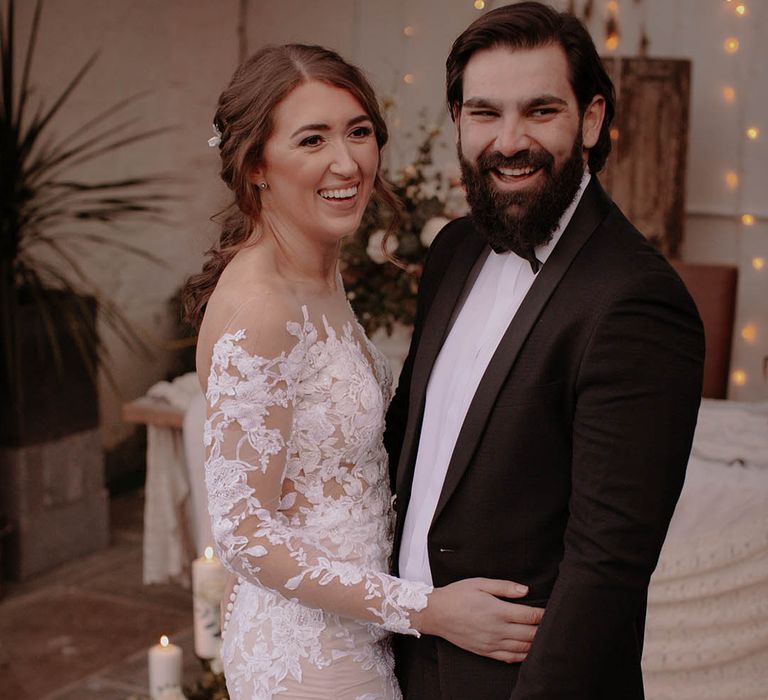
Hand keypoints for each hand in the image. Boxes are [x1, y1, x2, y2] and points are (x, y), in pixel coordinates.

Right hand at [412, 578, 544, 662]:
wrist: (436, 613)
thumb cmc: (457, 595)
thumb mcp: (479, 583)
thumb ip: (504, 587)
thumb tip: (525, 590)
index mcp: (497, 611)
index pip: (529, 616)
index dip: (543, 614)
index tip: (551, 611)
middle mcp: (497, 630)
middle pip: (530, 634)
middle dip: (543, 630)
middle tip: (552, 625)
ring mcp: (492, 643)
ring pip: (523, 648)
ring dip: (536, 644)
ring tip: (544, 637)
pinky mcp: (486, 652)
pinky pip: (510, 657)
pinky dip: (523, 656)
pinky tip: (528, 651)